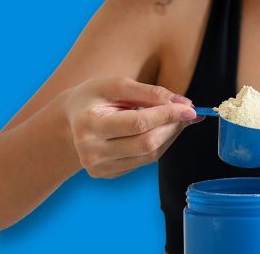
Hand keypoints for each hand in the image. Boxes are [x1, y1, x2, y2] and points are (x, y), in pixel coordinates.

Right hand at [64, 77, 202, 178]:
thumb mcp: (116, 86)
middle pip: (146, 143)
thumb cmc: (95, 98)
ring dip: (170, 136)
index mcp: (89, 124)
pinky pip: (145, 161)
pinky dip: (160, 145)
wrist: (70, 121)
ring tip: (176, 119)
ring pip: (149, 155)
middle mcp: (90, 151)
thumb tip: (183, 104)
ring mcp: (98, 167)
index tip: (189, 108)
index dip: (167, 115)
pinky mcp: (107, 174)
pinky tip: (161, 130)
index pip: (138, 123)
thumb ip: (150, 92)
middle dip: (172, 126)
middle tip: (187, 112)